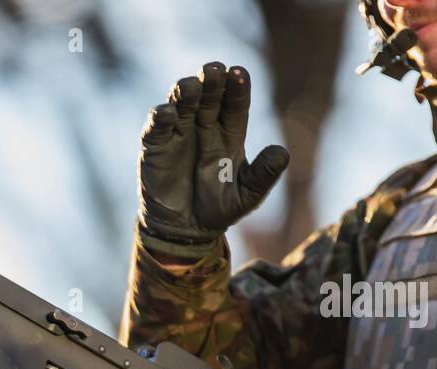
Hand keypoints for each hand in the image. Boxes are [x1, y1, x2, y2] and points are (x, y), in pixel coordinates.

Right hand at [137, 62, 289, 258]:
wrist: (184, 231)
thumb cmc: (218, 209)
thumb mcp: (247, 196)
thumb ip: (264, 175)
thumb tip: (282, 153)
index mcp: (230, 133)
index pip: (235, 103)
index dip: (237, 87)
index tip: (239, 72)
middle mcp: (204, 126)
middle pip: (209, 95)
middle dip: (212, 81)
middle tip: (214, 70)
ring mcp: (178, 133)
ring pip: (181, 102)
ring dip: (185, 90)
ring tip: (192, 87)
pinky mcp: (154, 145)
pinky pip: (156, 126)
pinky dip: (160, 116)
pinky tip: (167, 113)